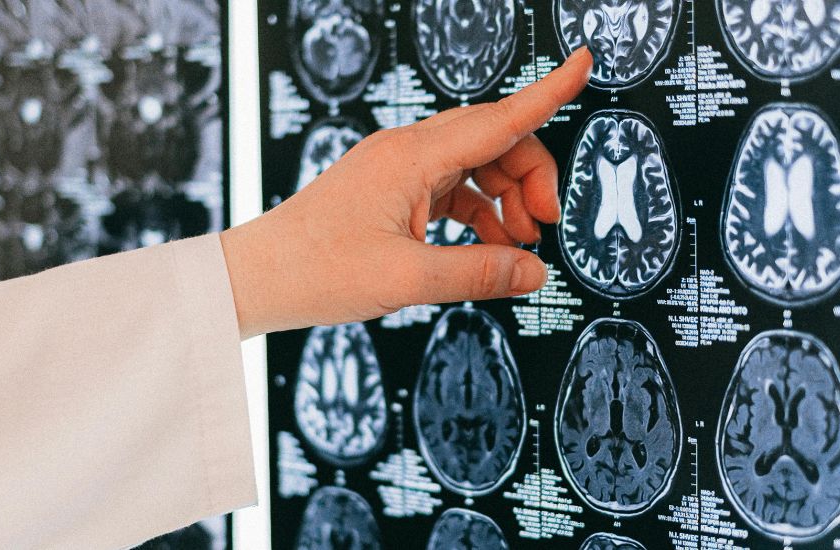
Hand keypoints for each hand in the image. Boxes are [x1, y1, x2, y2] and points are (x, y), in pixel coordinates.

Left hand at [221, 47, 592, 337]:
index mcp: (409, 156)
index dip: (547, 94)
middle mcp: (405, 152)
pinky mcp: (391, 192)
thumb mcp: (406, 278)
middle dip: (529, 177)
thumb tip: (533, 272)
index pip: (497, 118)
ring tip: (519, 244)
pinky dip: (476, 214)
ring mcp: (397, 170)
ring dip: (504, 199)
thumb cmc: (313, 270)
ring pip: (473, 167)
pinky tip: (486, 246)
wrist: (257, 279)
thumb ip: (478, 273)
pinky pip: (450, 190)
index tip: (582, 66)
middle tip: (543, 224)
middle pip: (492, 142)